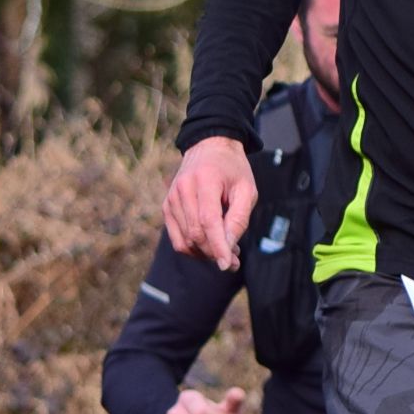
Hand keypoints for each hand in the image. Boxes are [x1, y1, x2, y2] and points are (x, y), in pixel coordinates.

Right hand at [165, 137, 257, 269]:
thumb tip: (229, 247)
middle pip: (195, 234)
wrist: (209, 148)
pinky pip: (177, 238)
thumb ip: (239, 218)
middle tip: (235, 260)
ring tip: (227, 251)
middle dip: (215, 252)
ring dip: (206, 253)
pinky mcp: (166, 207)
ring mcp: (171, 199)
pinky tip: (211, 246)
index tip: (227, 265)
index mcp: (205, 180)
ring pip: (185, 240)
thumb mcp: (247, 190)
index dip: (217, 246)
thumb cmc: (232, 170)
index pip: (207, 221)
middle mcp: (182, 189)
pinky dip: (194, 248)